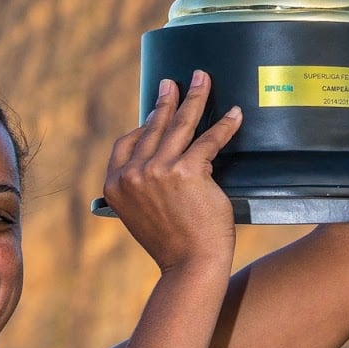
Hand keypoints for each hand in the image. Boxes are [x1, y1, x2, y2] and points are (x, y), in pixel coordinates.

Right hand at [103, 72, 241, 273]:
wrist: (189, 266)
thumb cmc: (172, 244)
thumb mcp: (141, 214)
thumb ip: (141, 188)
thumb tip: (154, 163)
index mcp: (115, 185)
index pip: (125, 143)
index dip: (143, 124)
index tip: (154, 111)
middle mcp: (132, 175)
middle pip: (153, 127)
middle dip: (167, 100)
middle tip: (174, 82)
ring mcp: (158, 171)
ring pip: (180, 125)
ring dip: (194, 98)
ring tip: (202, 80)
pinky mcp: (187, 172)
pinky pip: (209, 140)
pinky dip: (224, 125)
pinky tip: (233, 114)